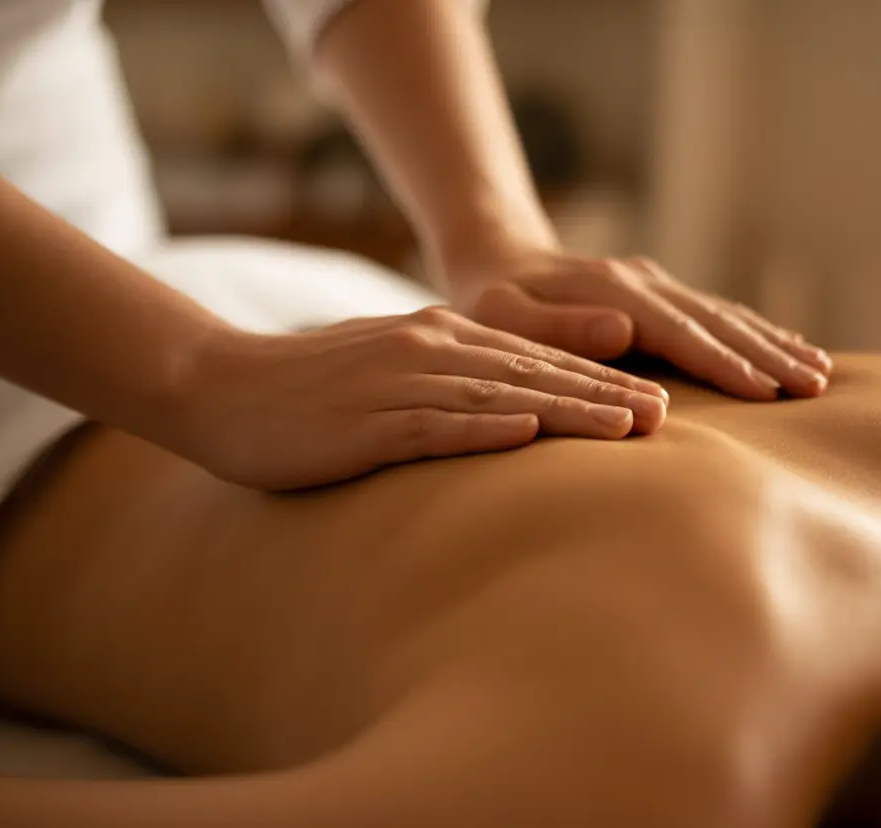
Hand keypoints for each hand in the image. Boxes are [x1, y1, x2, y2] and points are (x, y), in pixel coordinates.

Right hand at [168, 307, 668, 490]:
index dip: (596, 379)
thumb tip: (502, 410)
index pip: (532, 360)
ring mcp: (396, 383)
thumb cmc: (303, 393)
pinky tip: (529, 434)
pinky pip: (435, 425)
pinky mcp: (364, 422)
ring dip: (567, 409)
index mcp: (435, 339)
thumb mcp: (384, 378)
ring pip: (499, 394)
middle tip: (665, 416)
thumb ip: (441, 387)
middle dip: (603, 393)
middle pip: (532, 372)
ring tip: (627, 428)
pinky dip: (485, 428)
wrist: (215, 386)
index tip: (652, 401)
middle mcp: (426, 350)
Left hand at [447, 248, 832, 400]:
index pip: (679, 332)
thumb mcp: (504, 315)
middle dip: (769, 355)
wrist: (496, 258)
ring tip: (822, 372)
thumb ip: (559, 325)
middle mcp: (642, 282)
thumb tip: (624, 329)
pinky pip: (716, 313)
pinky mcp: (659, 292)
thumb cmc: (491, 300)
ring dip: (774, 342)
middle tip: (817, 387)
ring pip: (726, 315)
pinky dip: (756, 331)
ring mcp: (655, 284)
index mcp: (610, 290)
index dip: (724, 364)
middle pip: (716, 322)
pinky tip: (790, 347)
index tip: (767, 393)